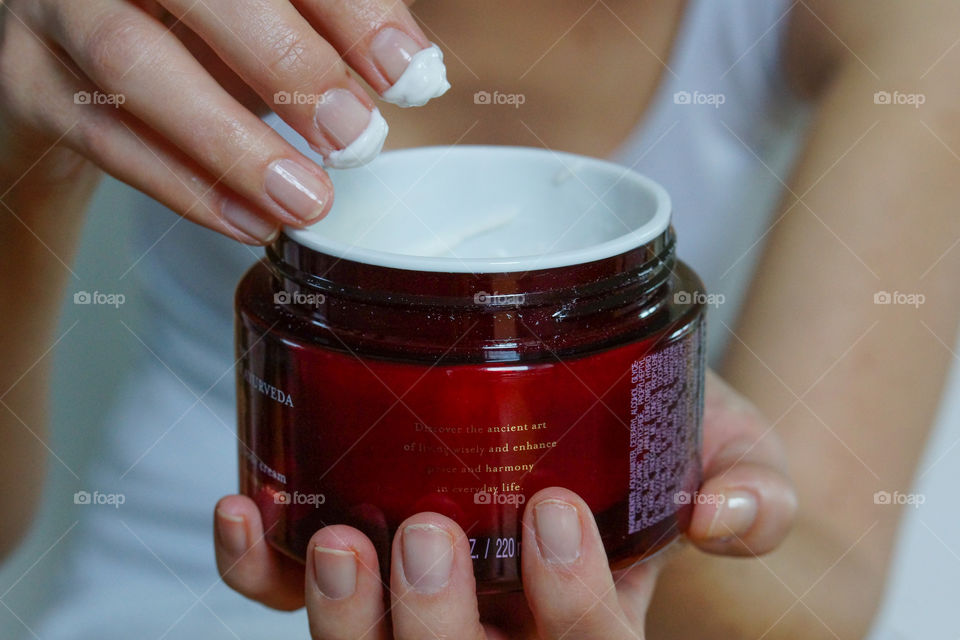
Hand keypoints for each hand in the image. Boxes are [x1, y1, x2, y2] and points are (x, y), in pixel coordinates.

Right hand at [0, 0, 440, 242]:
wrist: (86, 41)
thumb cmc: (200, 19)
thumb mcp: (266, 5)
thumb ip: (330, 21)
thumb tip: (409, 68)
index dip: (347, 10)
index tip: (406, 72)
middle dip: (286, 67)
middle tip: (356, 138)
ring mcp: (51, 8)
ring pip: (131, 66)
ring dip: (230, 145)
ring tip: (306, 200)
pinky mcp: (28, 79)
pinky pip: (103, 139)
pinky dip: (185, 187)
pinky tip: (252, 220)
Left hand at [213, 370, 796, 637]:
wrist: (599, 399)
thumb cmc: (663, 429)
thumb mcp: (732, 446)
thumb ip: (754, 485)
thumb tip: (729, 515)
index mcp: (593, 614)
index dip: (570, 612)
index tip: (557, 513)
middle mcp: (503, 626)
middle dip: (432, 631)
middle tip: (428, 535)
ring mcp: (423, 598)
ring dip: (340, 619)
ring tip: (336, 541)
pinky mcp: (359, 560)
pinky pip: (290, 596)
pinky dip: (261, 570)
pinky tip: (248, 512)